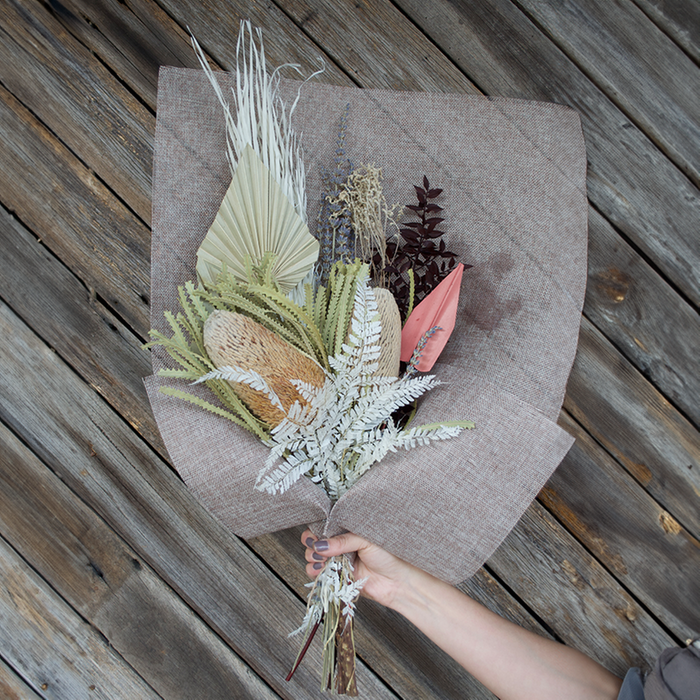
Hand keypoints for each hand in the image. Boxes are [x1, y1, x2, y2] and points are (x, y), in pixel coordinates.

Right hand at [300, 529, 418, 608]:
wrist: (399, 582)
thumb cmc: (389, 556)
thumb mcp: (366, 540)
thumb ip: (343, 541)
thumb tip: (321, 544)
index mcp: (348, 530)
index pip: (326, 525)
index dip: (316, 528)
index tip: (313, 533)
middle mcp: (342, 544)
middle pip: (316, 541)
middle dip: (312, 544)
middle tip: (317, 548)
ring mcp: (339, 560)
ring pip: (315, 556)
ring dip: (312, 558)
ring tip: (320, 560)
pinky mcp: (338, 576)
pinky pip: (320, 573)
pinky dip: (315, 571)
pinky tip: (319, 569)